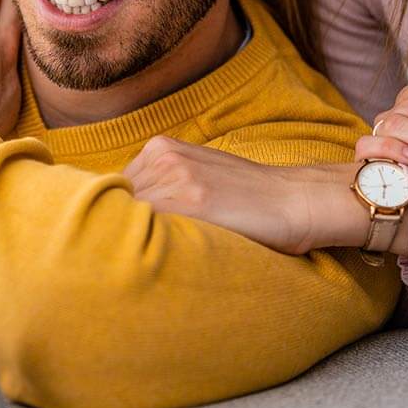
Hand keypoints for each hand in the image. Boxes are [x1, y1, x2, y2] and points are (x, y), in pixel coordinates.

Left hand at [123, 137, 361, 254]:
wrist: (293, 200)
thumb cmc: (246, 197)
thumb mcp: (196, 174)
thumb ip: (160, 184)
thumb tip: (120, 213)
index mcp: (161, 147)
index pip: (114, 188)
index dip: (116, 217)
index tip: (119, 239)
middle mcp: (164, 157)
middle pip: (117, 201)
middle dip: (121, 229)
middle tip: (131, 256)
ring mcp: (177, 176)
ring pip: (129, 215)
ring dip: (134, 240)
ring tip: (152, 260)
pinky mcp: (193, 201)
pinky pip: (151, 227)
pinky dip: (150, 245)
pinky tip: (164, 259)